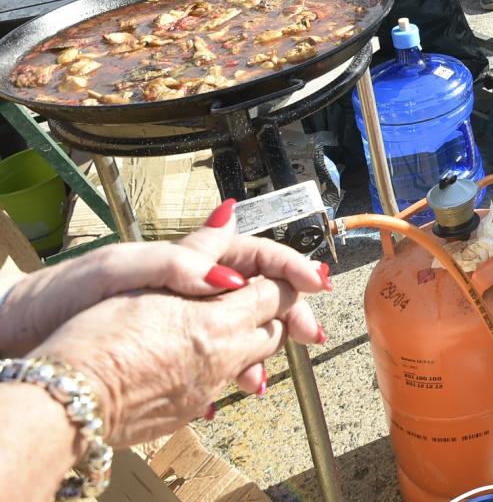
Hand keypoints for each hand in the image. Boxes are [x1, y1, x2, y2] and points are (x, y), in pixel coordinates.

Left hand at [0, 200, 327, 386]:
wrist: (24, 332)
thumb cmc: (64, 294)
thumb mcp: (122, 269)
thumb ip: (177, 262)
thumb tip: (227, 267)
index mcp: (185, 257)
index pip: (253, 254)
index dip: (288, 266)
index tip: (315, 284)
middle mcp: (190, 283)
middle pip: (258, 290)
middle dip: (289, 309)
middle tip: (310, 334)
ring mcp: (182, 313)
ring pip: (240, 325)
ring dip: (263, 345)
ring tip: (267, 373)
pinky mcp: (169, 344)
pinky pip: (216, 353)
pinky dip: (234, 368)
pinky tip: (237, 386)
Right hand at [32, 273, 320, 446]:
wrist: (65, 402)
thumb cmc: (94, 336)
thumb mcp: (139, 279)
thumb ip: (194, 251)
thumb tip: (228, 214)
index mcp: (218, 320)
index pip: (276, 293)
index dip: (290, 278)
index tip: (305, 275)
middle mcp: (222, 358)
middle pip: (271, 329)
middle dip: (278, 312)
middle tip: (280, 300)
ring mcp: (206, 390)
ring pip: (250, 360)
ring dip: (252, 343)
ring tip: (242, 328)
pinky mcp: (185, 411)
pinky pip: (219, 387)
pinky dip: (221, 369)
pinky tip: (202, 359)